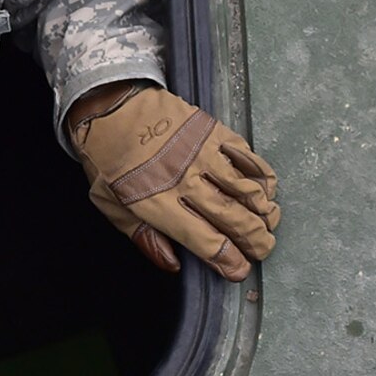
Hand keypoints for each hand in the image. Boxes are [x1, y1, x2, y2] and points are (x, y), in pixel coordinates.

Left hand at [66, 82, 279, 280]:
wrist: (107, 103)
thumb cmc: (107, 157)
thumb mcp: (110, 205)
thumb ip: (143, 237)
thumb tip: (173, 265)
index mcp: (156, 203)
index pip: (205, 241)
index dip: (229, 261)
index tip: (240, 271)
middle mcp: (184, 180)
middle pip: (233, 218)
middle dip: (255, 241)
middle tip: (263, 250)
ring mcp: (201, 153)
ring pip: (246, 189)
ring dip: (264, 211)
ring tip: (269, 223)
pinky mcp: (212, 130)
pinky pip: (247, 157)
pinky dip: (262, 176)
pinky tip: (265, 189)